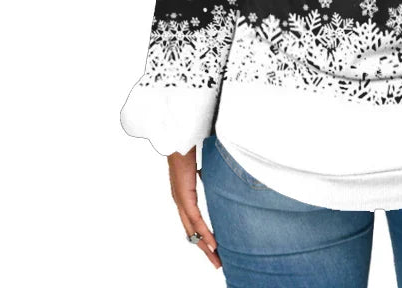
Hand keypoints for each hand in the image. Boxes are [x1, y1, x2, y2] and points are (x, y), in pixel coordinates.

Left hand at [167, 146, 221, 269]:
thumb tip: (221, 178)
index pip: (193, 222)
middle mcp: (180, 201)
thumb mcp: (203, 167)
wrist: (179, 138)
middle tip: (217, 263)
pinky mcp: (184, 196)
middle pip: (192, 232)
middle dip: (205, 249)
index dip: (203, 236)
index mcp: (183, 196)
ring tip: (217, 259)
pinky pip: (195, 219)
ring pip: (193, 229)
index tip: (214, 248)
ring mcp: (181, 200)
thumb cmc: (189, 148)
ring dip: (206, 246)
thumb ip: (208, 176)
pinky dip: (205, 232)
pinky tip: (213, 243)